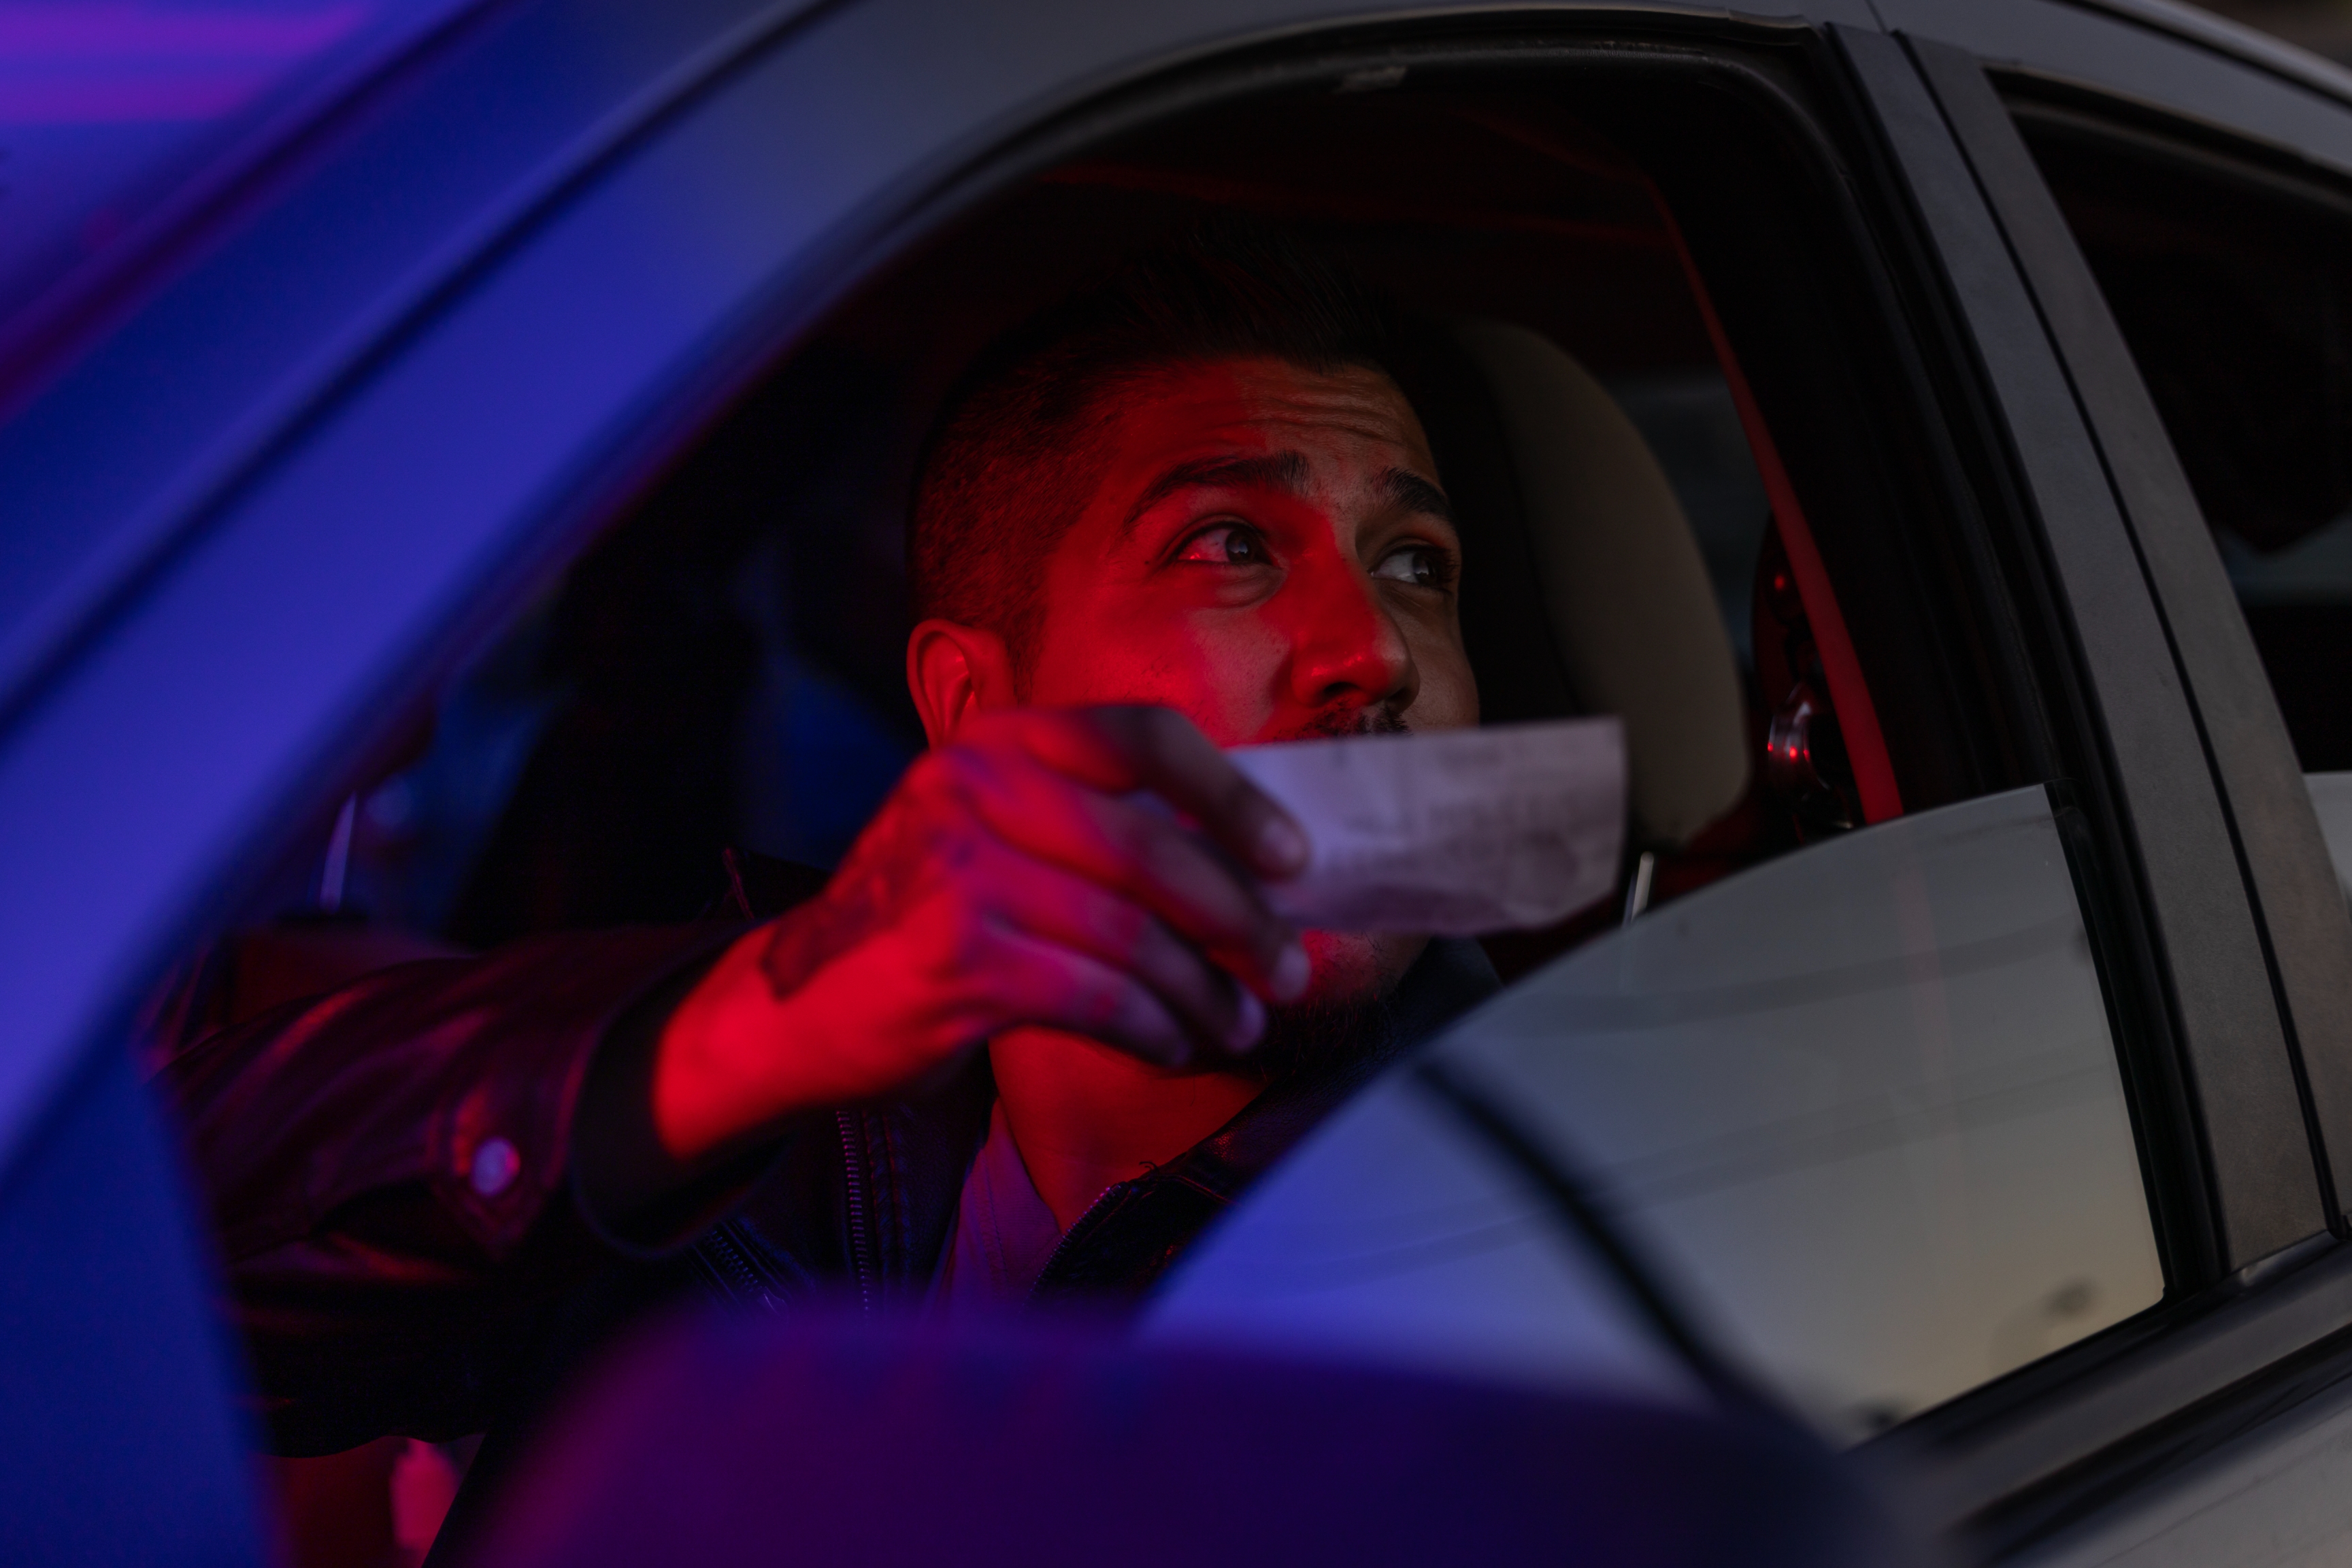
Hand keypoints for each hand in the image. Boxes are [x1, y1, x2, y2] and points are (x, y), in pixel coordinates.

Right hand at [650, 706, 1309, 1161]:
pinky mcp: (955, 961)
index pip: (1142, 737)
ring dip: (1205, 991)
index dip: (1231, 795)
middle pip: (1151, 849)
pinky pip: (1097, 998)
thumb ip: (1093, 825)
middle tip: (1287, 968)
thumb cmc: (924, 918)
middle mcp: (972, 789)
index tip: (1292, 856)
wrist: (792, 1004)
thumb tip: (1248, 864)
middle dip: (1239, 919)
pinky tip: (1172, 1046)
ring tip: (1239, 1022)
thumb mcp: (993, 832)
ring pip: (1131, 935)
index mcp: (998, 741)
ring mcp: (958, 874)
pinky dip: (1153, 1029)